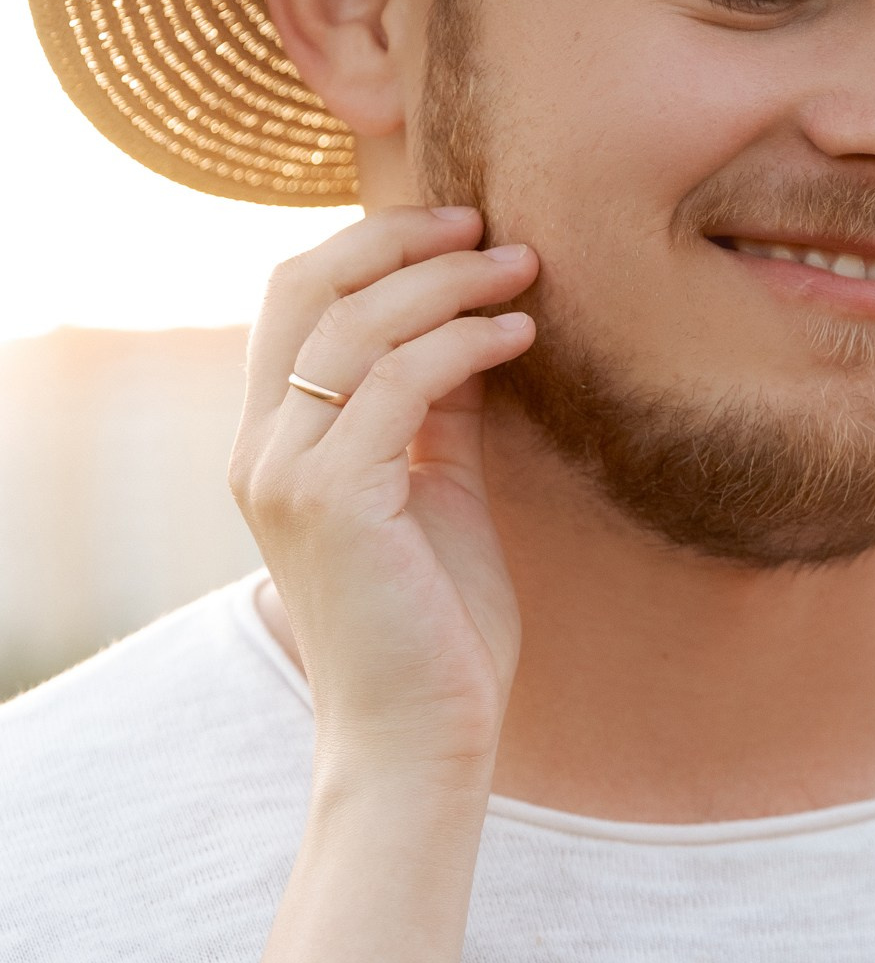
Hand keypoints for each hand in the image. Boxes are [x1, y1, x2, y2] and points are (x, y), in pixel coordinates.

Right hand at [231, 206, 538, 775]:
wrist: (422, 738)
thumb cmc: (439, 628)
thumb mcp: (438, 491)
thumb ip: (440, 411)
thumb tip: (477, 324)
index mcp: (273, 445)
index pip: (295, 300)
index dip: (372, 245)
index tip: (464, 227)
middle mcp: (261, 451)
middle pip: (307, 288)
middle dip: (402, 240)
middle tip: (492, 224)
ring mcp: (287, 474)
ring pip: (357, 325)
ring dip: (448, 282)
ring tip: (526, 271)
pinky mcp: (333, 499)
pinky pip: (399, 382)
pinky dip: (465, 342)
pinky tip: (522, 336)